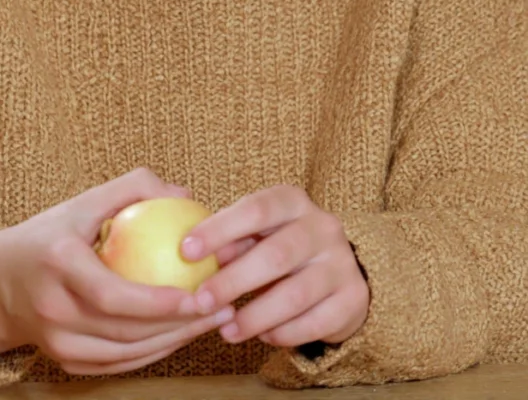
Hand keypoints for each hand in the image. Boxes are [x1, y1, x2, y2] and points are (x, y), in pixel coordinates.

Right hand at [0, 168, 234, 374]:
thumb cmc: (48, 234)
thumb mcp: (82, 202)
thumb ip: (131, 189)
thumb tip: (184, 193)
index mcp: (58, 264)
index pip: (111, 295)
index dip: (156, 302)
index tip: (197, 295)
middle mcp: (53, 309)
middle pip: (124, 331)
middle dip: (179, 325)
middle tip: (220, 307)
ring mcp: (56, 344)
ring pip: (126, 354)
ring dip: (173, 342)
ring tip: (210, 321)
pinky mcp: (65, 363)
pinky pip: (118, 364)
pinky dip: (152, 352)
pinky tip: (180, 334)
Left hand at [179, 185, 368, 349]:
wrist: (338, 269)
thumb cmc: (280, 244)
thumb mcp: (258, 232)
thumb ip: (230, 238)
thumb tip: (190, 252)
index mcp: (293, 201)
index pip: (256, 209)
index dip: (220, 229)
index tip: (185, 250)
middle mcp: (322, 227)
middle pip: (275, 255)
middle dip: (233, 281)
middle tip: (201, 301)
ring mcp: (342, 263)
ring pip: (295, 294)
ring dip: (255, 316)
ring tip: (226, 330)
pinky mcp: (353, 299)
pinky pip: (315, 323)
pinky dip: (284, 333)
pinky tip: (262, 337)